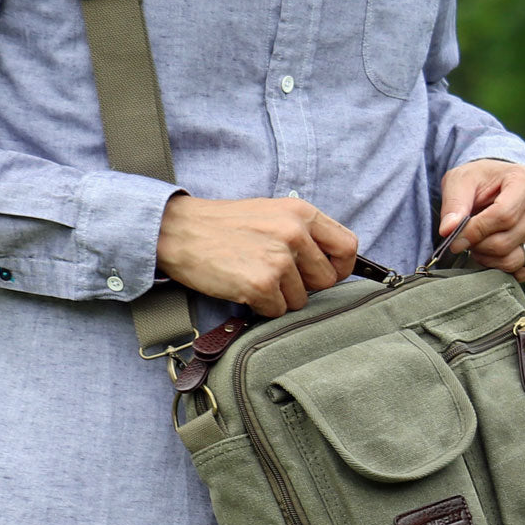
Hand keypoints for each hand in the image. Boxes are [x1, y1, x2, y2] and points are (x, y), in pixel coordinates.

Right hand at [156, 196, 358, 316]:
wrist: (177, 230)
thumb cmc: (222, 225)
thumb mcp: (270, 214)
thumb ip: (302, 233)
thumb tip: (331, 264)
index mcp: (301, 213)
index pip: (348, 247)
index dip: (341, 268)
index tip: (324, 275)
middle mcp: (295, 233)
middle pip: (327, 280)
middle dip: (305, 287)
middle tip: (276, 277)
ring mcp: (279, 259)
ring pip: (301, 300)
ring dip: (279, 298)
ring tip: (252, 276)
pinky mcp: (261, 284)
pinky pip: (277, 311)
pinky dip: (260, 307)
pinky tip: (241, 287)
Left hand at [437, 160, 524, 280]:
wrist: (507, 186)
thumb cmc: (483, 183)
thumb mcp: (462, 182)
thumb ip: (454, 204)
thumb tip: (448, 231)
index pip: (503, 216)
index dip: (475, 232)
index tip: (455, 240)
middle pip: (507, 242)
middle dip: (479, 247)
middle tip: (467, 243)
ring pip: (516, 260)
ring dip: (490, 260)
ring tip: (480, 246)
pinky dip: (507, 269)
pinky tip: (497, 255)